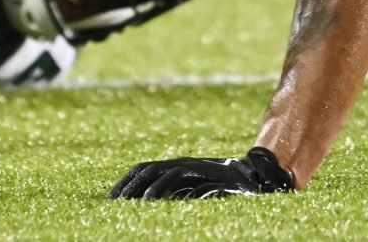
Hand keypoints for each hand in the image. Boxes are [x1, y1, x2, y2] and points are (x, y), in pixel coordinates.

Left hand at [110, 146, 294, 199]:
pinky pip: (183, 181)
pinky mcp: (209, 177)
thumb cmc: (223, 187)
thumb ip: (175, 191)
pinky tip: (155, 204)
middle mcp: (185, 163)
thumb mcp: (194, 187)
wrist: (257, 178)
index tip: (110, 198)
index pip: (144, 168)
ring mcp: (196, 168)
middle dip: (129, 185)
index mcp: (178, 164)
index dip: (126, 181)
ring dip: (146, 189)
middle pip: (149, 169)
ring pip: (164, 173)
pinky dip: (167, 190)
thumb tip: (145, 203)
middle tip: (113, 203)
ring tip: (130, 205)